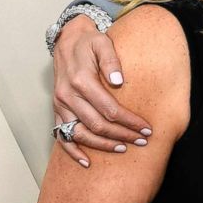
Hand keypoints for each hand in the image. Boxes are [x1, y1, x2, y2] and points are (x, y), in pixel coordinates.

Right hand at [52, 15, 151, 165]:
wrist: (67, 40)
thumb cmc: (88, 42)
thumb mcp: (102, 43)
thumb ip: (111, 60)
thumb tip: (119, 81)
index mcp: (81, 80)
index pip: (110, 109)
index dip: (129, 121)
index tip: (146, 129)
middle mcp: (68, 96)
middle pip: (97, 125)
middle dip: (122, 135)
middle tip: (142, 141)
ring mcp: (60, 105)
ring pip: (81, 134)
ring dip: (103, 145)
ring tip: (123, 148)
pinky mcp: (57, 111)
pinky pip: (62, 136)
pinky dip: (73, 151)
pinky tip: (87, 162)